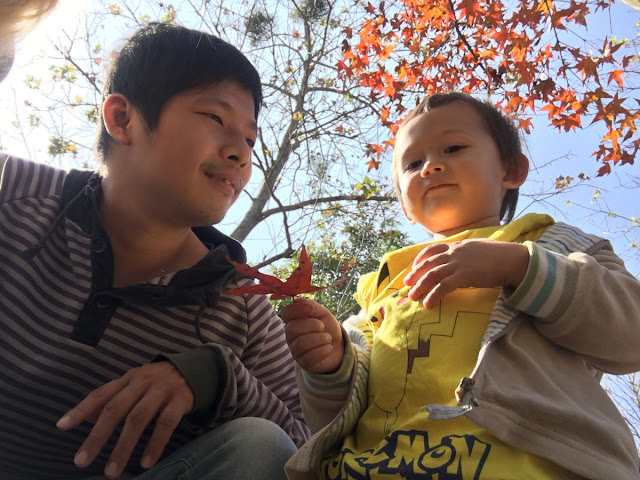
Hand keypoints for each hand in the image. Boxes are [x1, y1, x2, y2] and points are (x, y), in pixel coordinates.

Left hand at [56, 361, 194, 478]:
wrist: (196, 370)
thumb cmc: (158, 382)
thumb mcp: (134, 384)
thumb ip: (112, 398)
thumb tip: (84, 418)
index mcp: (128, 379)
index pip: (100, 394)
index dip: (80, 409)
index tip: (61, 427)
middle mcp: (142, 382)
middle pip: (116, 409)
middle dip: (97, 436)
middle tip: (82, 461)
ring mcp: (162, 390)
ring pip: (138, 418)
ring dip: (123, 446)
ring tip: (112, 471)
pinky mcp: (180, 400)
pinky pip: (166, 424)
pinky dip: (155, 444)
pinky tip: (146, 462)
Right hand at [280, 297, 343, 373]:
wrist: (338, 347)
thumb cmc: (328, 328)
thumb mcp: (323, 314)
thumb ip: (312, 306)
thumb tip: (297, 300)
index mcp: (294, 321)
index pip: (286, 313)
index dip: (297, 310)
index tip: (311, 309)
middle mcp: (291, 336)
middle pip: (292, 328)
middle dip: (311, 325)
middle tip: (323, 327)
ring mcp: (296, 350)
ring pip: (301, 343)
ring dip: (319, 339)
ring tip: (328, 338)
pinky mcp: (304, 363)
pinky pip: (309, 357)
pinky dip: (323, 350)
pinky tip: (328, 348)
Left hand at [403, 239, 528, 308]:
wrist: (512, 259)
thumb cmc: (499, 255)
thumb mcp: (477, 248)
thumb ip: (465, 253)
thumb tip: (460, 260)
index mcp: (457, 246)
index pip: (431, 250)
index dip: (420, 259)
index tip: (413, 268)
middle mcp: (454, 253)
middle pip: (428, 263)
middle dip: (415, 274)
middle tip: (406, 285)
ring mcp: (458, 264)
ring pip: (432, 275)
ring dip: (420, 287)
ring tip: (412, 297)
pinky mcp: (464, 276)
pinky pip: (444, 286)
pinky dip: (434, 295)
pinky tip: (428, 303)